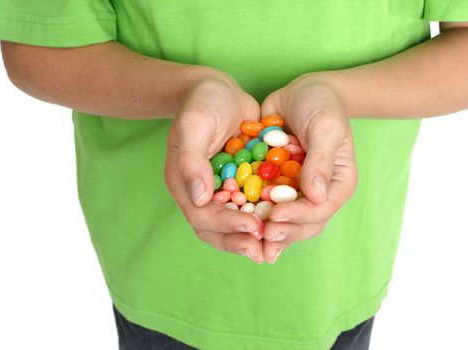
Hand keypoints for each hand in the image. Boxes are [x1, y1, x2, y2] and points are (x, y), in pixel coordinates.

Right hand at [165, 71, 264, 262]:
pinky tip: (283, 224)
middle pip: (216, 229)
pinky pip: (250, 207)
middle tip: (265, 250)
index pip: (202, 216)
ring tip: (274, 247)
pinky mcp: (239, 184)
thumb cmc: (202, 103)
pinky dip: (263, 218)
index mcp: (184, 184)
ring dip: (252, 237)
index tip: (253, 227)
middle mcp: (200, 193)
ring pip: (234, 223)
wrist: (218, 89)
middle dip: (239, 241)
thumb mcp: (194, 126)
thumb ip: (191, 161)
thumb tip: (200, 199)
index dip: (226, 226)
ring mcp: (220, 190)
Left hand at [260, 72, 358, 262]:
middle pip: (302, 223)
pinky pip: (264, 202)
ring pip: (282, 218)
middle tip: (260, 234)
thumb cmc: (323, 105)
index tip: (276, 216)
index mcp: (337, 184)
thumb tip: (316, 196)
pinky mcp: (276, 183)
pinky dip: (251, 210)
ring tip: (246, 233)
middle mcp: (318, 193)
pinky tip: (234, 216)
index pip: (321, 209)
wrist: (303, 91)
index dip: (299, 217)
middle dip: (282, 230)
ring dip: (265, 227)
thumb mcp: (326, 129)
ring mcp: (296, 191)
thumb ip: (320, 161)